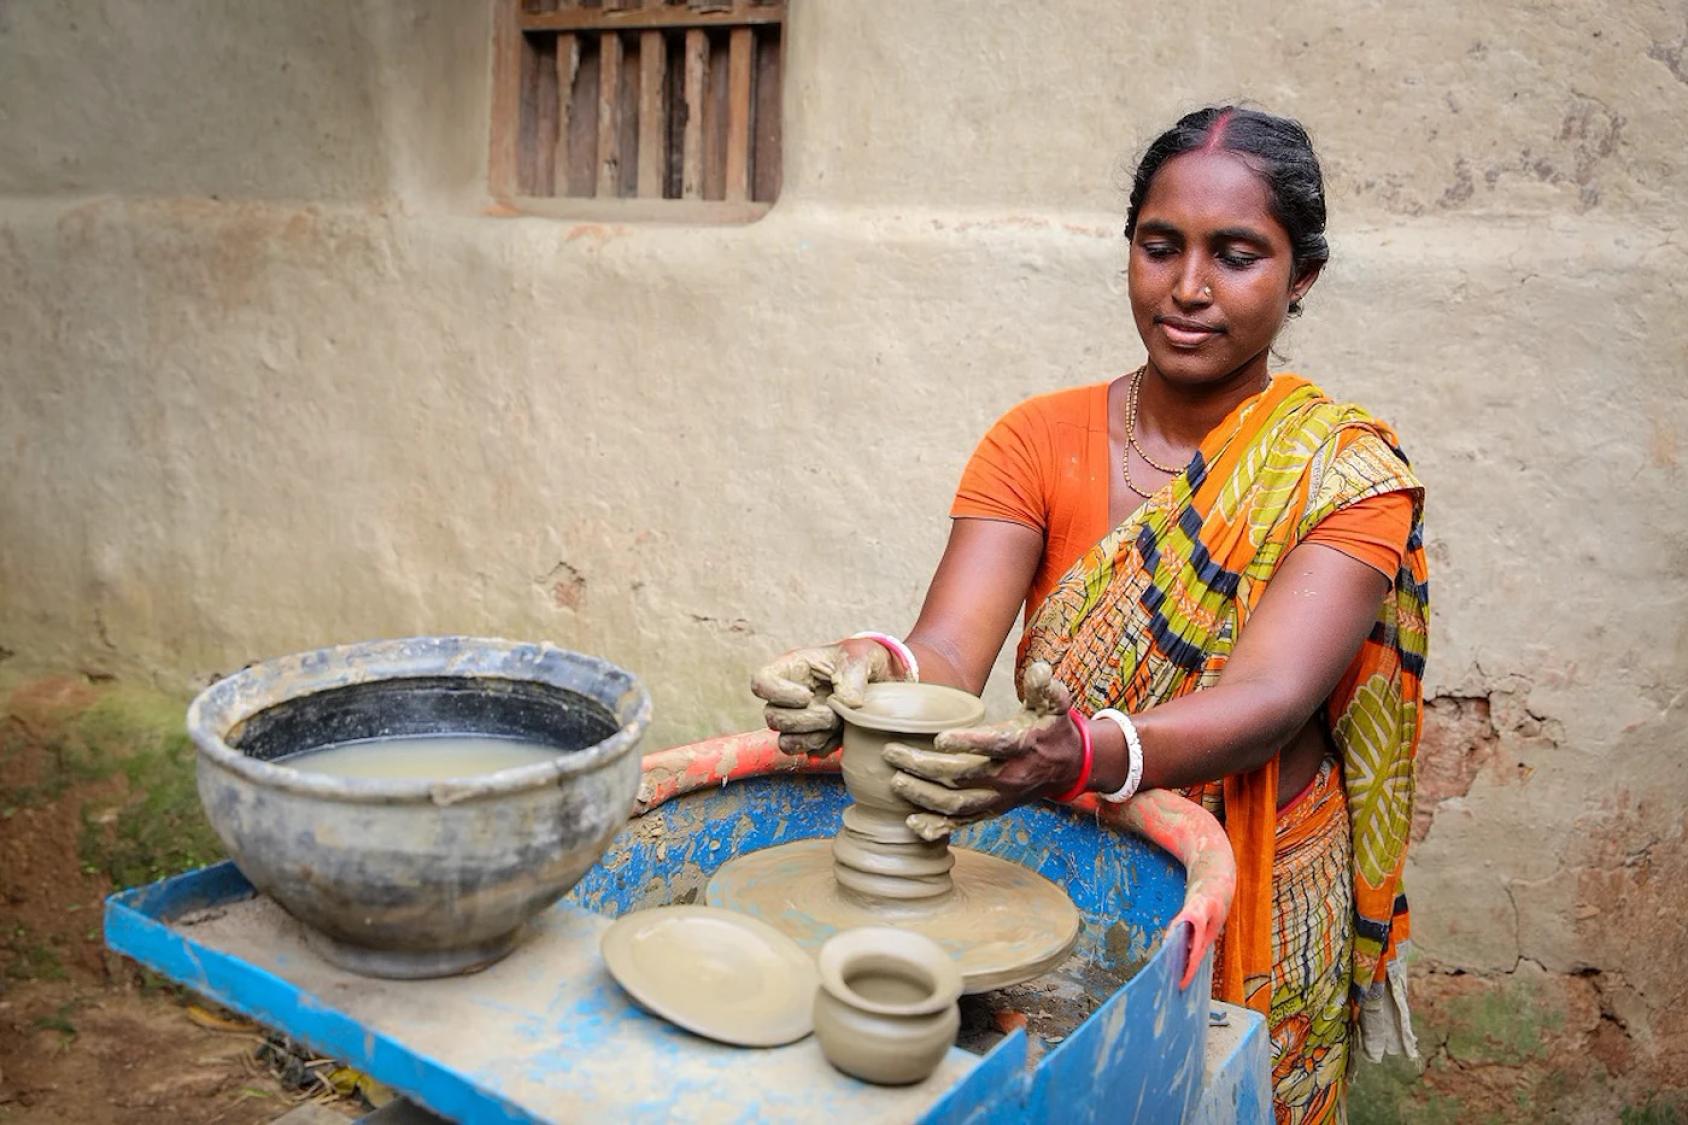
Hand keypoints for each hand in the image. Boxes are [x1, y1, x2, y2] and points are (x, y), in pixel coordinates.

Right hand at [750, 638, 902, 754]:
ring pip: (785, 741)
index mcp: (792, 669)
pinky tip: (841, 734)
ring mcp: (797, 719)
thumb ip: (851, 680)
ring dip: (813, 737)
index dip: (777, 694)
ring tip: (837, 724)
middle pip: (772, 718)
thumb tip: (844, 707)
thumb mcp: (860, 658)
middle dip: (805, 720)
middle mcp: (788, 696)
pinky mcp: (811, 737)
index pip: (760, 683)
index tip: (807, 696)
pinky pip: (805, 753)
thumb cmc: (862, 660)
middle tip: (833, 713)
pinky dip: (824, 747)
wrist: (879, 679)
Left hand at [884, 662, 1081, 839]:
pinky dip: (937, 826)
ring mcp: (999, 798)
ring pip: (958, 805)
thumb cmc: (1051, 728)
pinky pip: (963, 824)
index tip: (938, 738)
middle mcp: (1010, 777)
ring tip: (896, 781)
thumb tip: (1040, 670)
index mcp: (1023, 746)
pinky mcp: (992, 811)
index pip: (995, 746)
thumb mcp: (1055, 704)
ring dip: (924, 796)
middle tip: (892, 753)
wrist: (1066, 766)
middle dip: (925, 768)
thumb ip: (1045, 687)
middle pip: (963, 778)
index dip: (968, 744)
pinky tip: (912, 822)